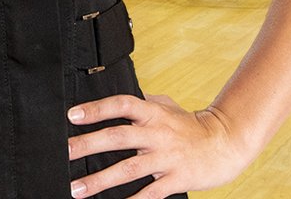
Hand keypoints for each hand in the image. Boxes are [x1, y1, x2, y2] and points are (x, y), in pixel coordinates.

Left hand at [67, 94, 250, 197]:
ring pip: (128, 169)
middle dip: (88, 145)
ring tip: (78, 188)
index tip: (73, 115)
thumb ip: (143, 103)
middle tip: (65, 152)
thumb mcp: (166, 106)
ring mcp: (166, 158)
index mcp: (152, 113)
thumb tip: (118, 102)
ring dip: (100, 180)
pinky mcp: (176, 180)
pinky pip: (150, 194)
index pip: (120, 105)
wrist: (225, 143)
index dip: (96, 109)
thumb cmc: (191, 125)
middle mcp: (156, 133)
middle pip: (118, 137)